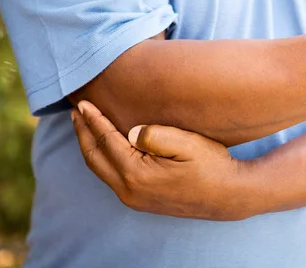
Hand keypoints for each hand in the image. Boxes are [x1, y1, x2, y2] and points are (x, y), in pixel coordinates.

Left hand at [71, 100, 253, 220]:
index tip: (84, 103)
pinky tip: (108, 147)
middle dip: (84, 133)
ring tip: (86, 126)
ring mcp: (134, 199)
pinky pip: (112, 177)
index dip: (94, 120)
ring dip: (91, 146)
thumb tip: (129, 131)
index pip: (106, 142)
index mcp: (138, 175)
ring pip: (101, 169)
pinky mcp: (142, 201)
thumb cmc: (212, 165)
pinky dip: (104, 158)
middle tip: (76, 112)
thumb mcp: (188, 144)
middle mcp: (130, 191)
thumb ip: (156, 135)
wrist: (228, 195)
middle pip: (95, 158)